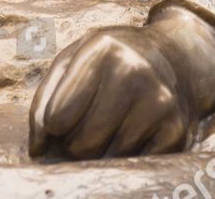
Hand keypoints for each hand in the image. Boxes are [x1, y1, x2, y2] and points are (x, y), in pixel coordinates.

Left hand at [29, 6, 214, 159]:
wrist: (175, 56)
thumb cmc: (111, 61)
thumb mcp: (73, 61)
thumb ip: (44, 100)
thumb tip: (38, 149)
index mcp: (102, 49)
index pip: (58, 116)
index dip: (55, 126)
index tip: (62, 119)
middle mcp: (133, 70)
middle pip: (82, 144)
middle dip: (77, 143)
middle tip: (89, 126)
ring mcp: (159, 101)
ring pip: (109, 159)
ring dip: (103, 152)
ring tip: (111, 128)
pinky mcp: (176, 130)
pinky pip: (135, 165)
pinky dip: (127, 159)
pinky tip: (133, 135)